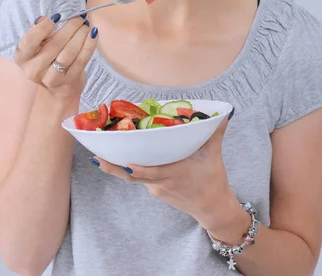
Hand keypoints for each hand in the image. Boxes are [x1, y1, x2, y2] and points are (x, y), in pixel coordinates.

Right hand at [14, 14, 97, 99]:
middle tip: (79, 17)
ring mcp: (50, 78)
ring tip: (86, 25)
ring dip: (80, 35)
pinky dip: (89, 45)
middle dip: (69, 27)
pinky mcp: (68, 82)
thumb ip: (40, 30)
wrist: (57, 86)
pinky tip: (93, 34)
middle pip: (54, 45)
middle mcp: (33, 70)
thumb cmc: (47, 59)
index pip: (30, 40)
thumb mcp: (38, 45)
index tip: (58, 16)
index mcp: (22, 57)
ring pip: (68, 53)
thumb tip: (47, 17)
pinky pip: (81, 61)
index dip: (44, 27)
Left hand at [92, 117, 235, 229]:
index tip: (123, 161)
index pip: (151, 173)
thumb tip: (224, 113)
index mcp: (175, 173)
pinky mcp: (155, 190)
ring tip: (99, 155)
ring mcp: (156, 188)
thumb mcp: (214, 155)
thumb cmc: (213, 180)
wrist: (212, 208)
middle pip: (133, 175)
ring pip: (133, 177)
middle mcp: (161, 182)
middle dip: (114, 167)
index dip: (137, 169)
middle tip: (96, 156)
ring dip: (117, 167)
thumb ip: (215, 132)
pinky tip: (119, 158)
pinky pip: (139, 178)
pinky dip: (129, 169)